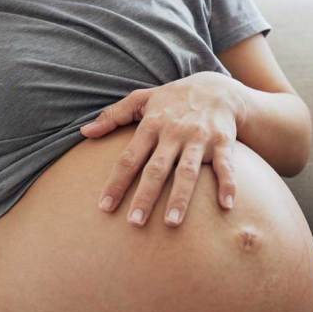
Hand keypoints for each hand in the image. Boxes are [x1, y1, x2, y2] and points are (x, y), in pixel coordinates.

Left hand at [81, 71, 247, 226]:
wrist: (218, 88)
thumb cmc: (174, 98)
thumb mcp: (142, 98)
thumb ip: (113, 115)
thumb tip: (85, 132)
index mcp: (152, 124)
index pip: (129, 158)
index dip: (116, 182)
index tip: (104, 207)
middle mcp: (174, 133)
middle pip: (157, 168)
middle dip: (145, 195)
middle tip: (134, 223)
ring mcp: (199, 138)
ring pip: (188, 171)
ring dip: (180, 197)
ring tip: (172, 223)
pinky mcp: (222, 142)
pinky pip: (225, 165)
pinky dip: (228, 184)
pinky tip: (226, 205)